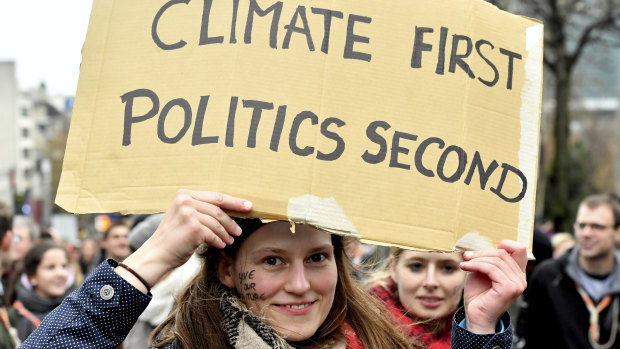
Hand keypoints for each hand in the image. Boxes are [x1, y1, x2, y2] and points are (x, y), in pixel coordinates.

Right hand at [120, 189, 251, 290]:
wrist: (157, 254)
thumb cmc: (173, 238)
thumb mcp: (184, 216)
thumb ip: (201, 210)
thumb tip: (229, 211)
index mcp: (184, 194)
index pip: (215, 196)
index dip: (233, 201)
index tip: (248, 206)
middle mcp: (185, 201)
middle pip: (218, 208)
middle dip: (232, 220)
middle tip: (239, 230)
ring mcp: (188, 213)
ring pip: (217, 223)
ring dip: (226, 233)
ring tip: (230, 240)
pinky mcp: (193, 227)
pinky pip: (213, 234)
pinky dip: (219, 241)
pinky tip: (221, 245)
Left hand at [460, 240, 526, 333]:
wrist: (475, 314)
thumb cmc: (478, 294)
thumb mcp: (482, 271)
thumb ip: (488, 259)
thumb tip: (481, 244)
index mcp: (517, 273)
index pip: (519, 248)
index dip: (502, 244)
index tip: (483, 251)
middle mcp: (521, 278)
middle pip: (504, 253)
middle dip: (482, 253)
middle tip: (467, 256)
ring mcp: (517, 284)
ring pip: (497, 260)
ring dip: (477, 259)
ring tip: (465, 263)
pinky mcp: (508, 288)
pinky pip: (492, 269)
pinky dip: (476, 265)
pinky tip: (465, 267)